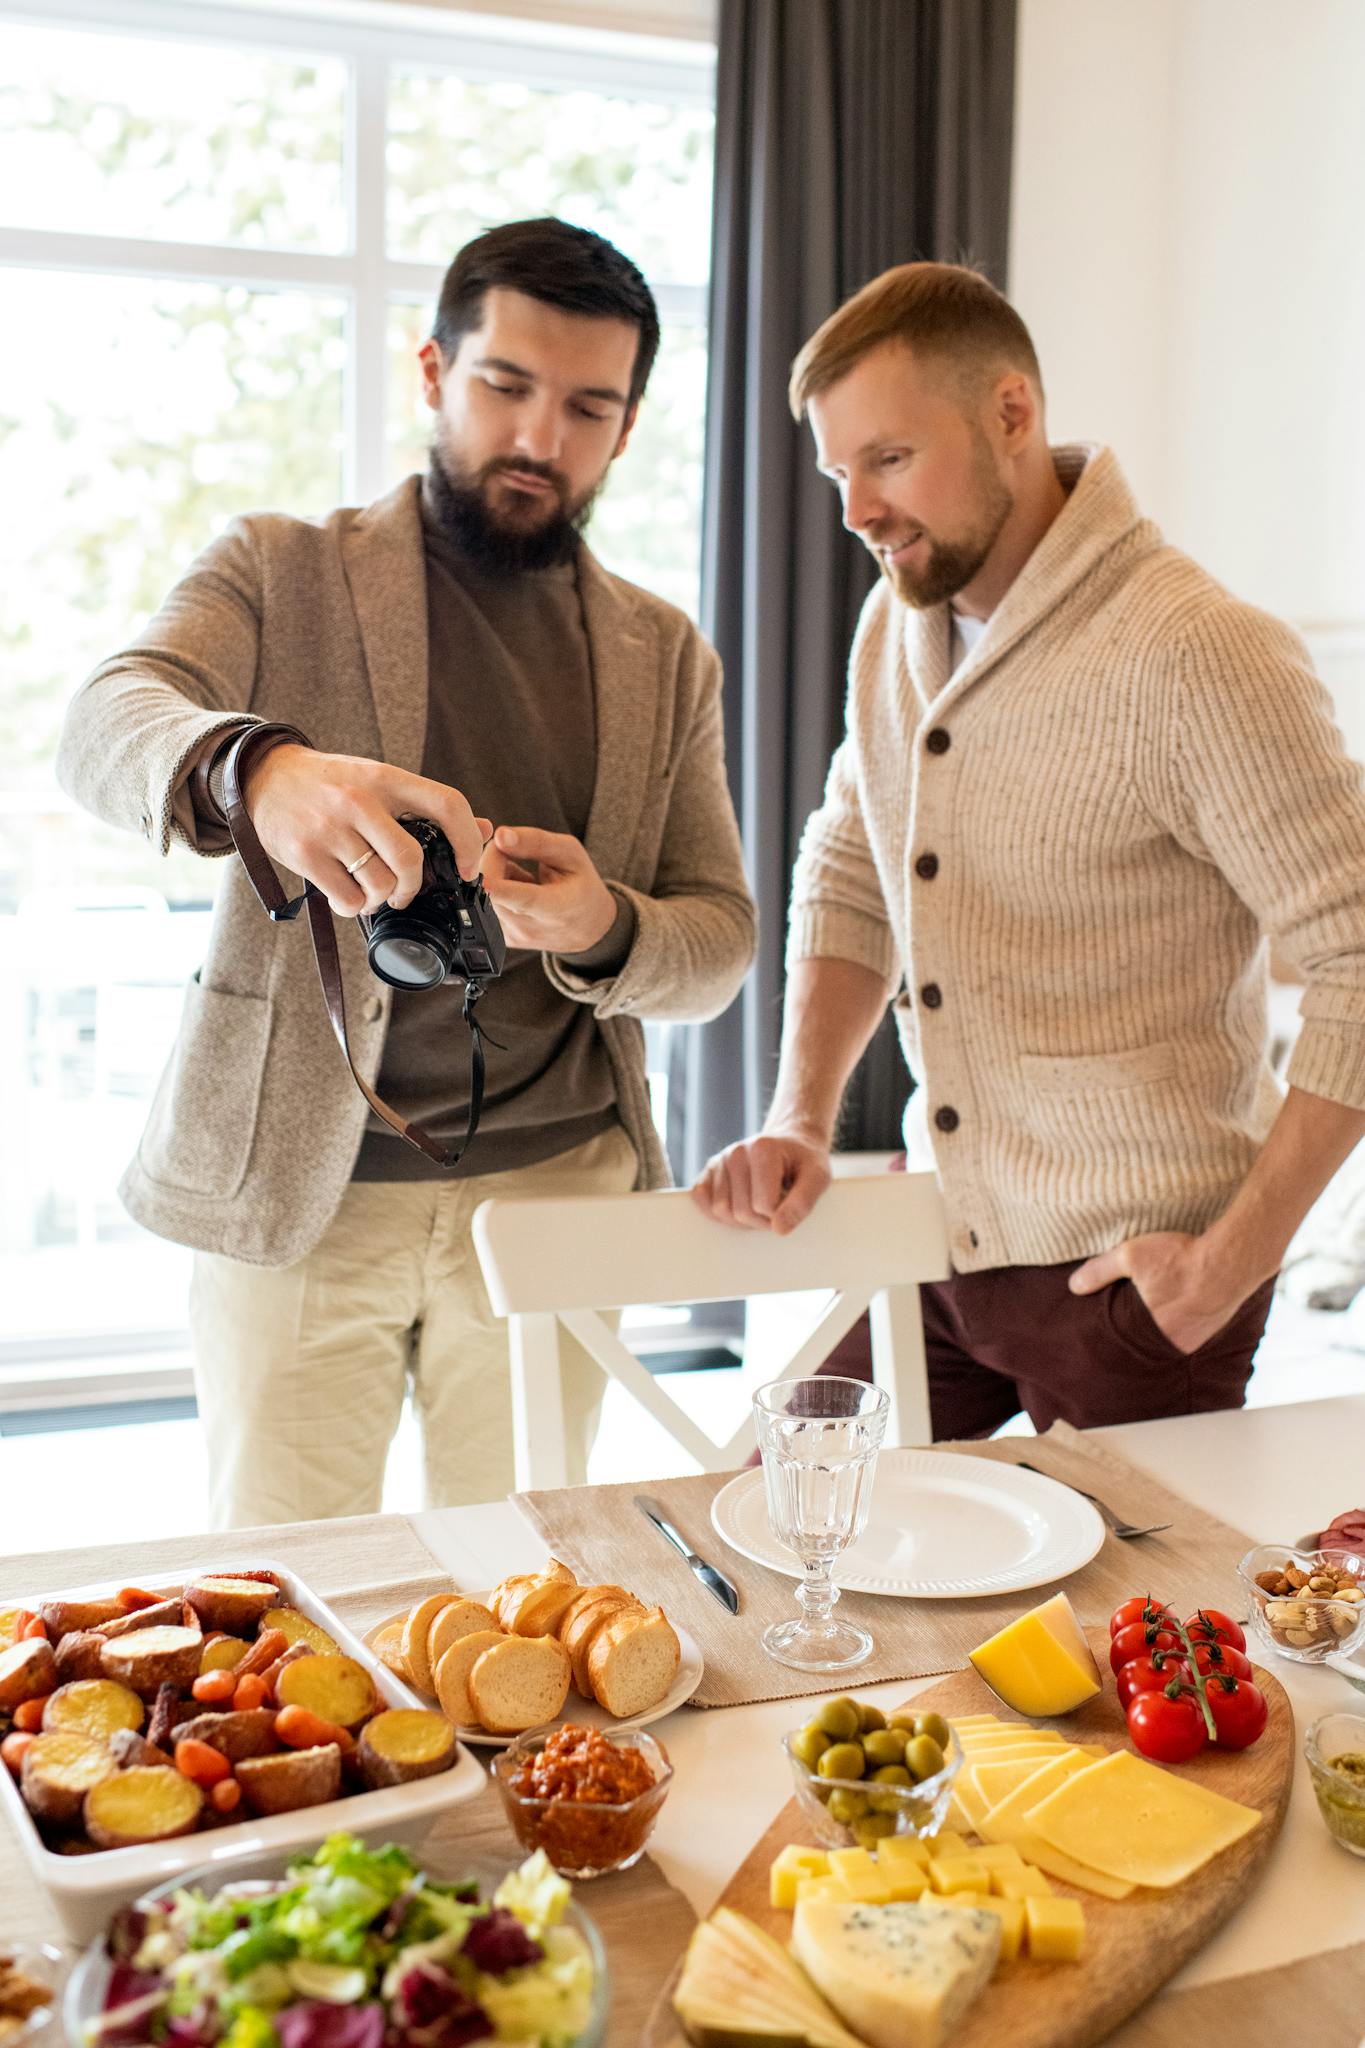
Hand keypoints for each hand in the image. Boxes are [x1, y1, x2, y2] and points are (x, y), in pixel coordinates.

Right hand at [244, 745, 489, 916]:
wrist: (263, 774)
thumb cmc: (328, 783)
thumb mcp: (377, 779)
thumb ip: (425, 805)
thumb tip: (484, 829)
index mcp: (386, 778)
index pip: (447, 804)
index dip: (469, 842)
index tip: (469, 868)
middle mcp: (359, 799)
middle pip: (411, 859)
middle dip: (413, 886)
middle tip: (404, 892)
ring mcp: (330, 827)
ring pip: (378, 883)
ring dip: (380, 900)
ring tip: (370, 893)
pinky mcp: (305, 853)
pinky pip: (346, 898)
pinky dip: (354, 907)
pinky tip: (349, 897)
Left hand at [480, 826, 615, 953]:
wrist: (587, 926)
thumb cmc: (581, 885)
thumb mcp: (571, 853)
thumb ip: (536, 841)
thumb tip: (499, 836)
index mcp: (558, 908)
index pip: (524, 900)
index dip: (500, 889)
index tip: (483, 882)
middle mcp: (533, 929)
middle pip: (493, 888)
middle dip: (495, 859)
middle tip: (517, 850)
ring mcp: (515, 937)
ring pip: (483, 895)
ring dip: (495, 876)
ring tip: (525, 878)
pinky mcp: (502, 939)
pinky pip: (484, 906)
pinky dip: (496, 891)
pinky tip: (517, 892)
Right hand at [691, 1129, 831, 1234]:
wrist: (792, 1144)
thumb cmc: (805, 1163)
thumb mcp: (819, 1178)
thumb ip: (803, 1203)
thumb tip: (778, 1229)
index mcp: (763, 1149)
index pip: (764, 1206)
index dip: (780, 1214)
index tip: (790, 1202)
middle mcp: (736, 1152)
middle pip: (741, 1212)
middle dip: (762, 1220)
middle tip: (777, 1205)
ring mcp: (719, 1161)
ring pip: (720, 1211)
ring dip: (742, 1219)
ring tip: (760, 1201)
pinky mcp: (708, 1171)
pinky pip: (700, 1200)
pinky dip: (717, 1212)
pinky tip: (738, 1204)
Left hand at [1068, 1230, 1250, 1353]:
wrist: (1230, 1258)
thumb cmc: (1180, 1257)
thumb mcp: (1131, 1256)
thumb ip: (1100, 1271)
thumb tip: (1074, 1285)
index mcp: (1151, 1334)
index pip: (1125, 1343)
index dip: (1115, 1338)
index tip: (1105, 1339)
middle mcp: (1175, 1343)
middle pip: (1147, 1340)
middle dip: (1136, 1332)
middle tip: (1129, 1321)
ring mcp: (1198, 1337)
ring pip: (1170, 1335)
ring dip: (1162, 1326)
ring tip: (1153, 1312)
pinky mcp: (1214, 1327)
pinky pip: (1191, 1329)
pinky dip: (1183, 1319)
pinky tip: (1179, 1305)